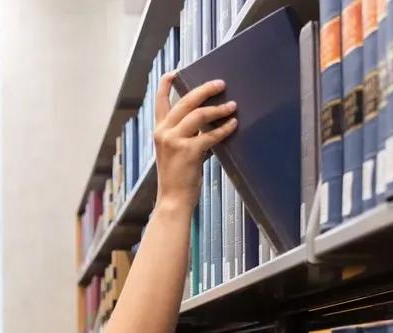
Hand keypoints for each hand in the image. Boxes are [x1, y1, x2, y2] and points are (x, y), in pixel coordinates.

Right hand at [153, 73, 237, 211]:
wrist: (172, 201)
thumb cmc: (177, 178)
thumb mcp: (174, 152)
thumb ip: (185, 135)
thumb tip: (206, 120)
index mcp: (159, 131)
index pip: (160, 102)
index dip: (167, 84)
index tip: (176, 71)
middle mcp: (164, 132)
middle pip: (185, 101)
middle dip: (204, 90)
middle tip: (220, 83)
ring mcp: (174, 142)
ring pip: (199, 115)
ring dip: (218, 109)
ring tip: (233, 106)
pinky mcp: (188, 152)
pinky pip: (210, 135)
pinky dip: (224, 129)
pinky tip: (233, 125)